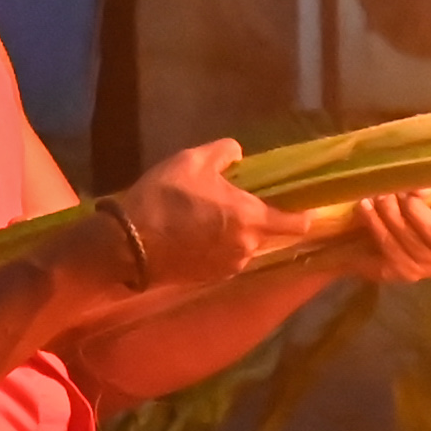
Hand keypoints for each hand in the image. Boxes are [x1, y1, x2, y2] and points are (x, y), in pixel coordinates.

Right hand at [101, 140, 315, 293]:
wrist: (126, 244)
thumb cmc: (164, 198)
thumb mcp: (192, 161)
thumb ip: (224, 152)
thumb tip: (239, 154)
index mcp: (252, 219)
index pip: (298, 223)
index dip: (304, 213)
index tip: (302, 202)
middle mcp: (248, 247)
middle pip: (269, 233)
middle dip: (258, 217)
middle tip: (235, 200)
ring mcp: (230, 266)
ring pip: (246, 245)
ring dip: (236, 232)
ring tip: (209, 216)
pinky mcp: (210, 278)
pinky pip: (226, 258)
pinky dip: (219, 246)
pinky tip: (196, 233)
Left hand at [341, 189, 430, 284]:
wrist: (377, 244)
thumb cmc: (415, 213)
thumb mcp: (430, 201)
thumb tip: (421, 186)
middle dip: (418, 212)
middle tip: (403, 193)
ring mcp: (425, 267)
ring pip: (409, 242)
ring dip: (392, 214)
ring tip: (381, 194)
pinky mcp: (399, 271)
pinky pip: (387, 246)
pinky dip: (375, 222)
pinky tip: (366, 205)